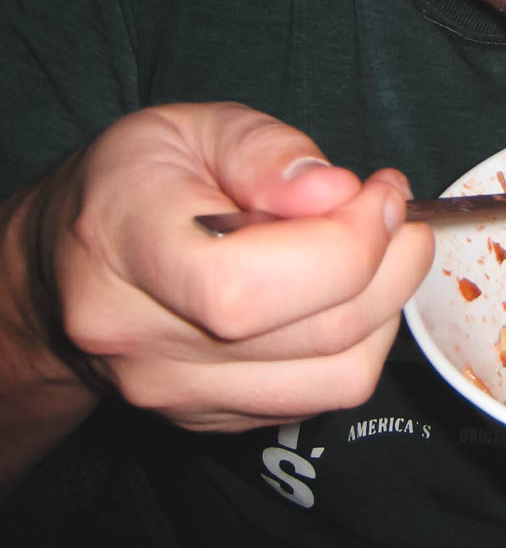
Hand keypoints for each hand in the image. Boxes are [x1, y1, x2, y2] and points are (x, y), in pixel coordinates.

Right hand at [28, 103, 433, 430]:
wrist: (67, 265)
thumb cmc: (135, 182)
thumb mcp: (191, 127)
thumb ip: (264, 150)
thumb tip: (335, 193)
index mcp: (125, 247)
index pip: (249, 284)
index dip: (345, 241)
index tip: (379, 191)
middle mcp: (141, 340)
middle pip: (313, 333)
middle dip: (389, 264)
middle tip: (396, 211)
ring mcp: (174, 394)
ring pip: (335, 379)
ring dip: (386, 310)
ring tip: (379, 250)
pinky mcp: (209, 420)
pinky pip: (320, 398)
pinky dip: (358, 344)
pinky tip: (343, 291)